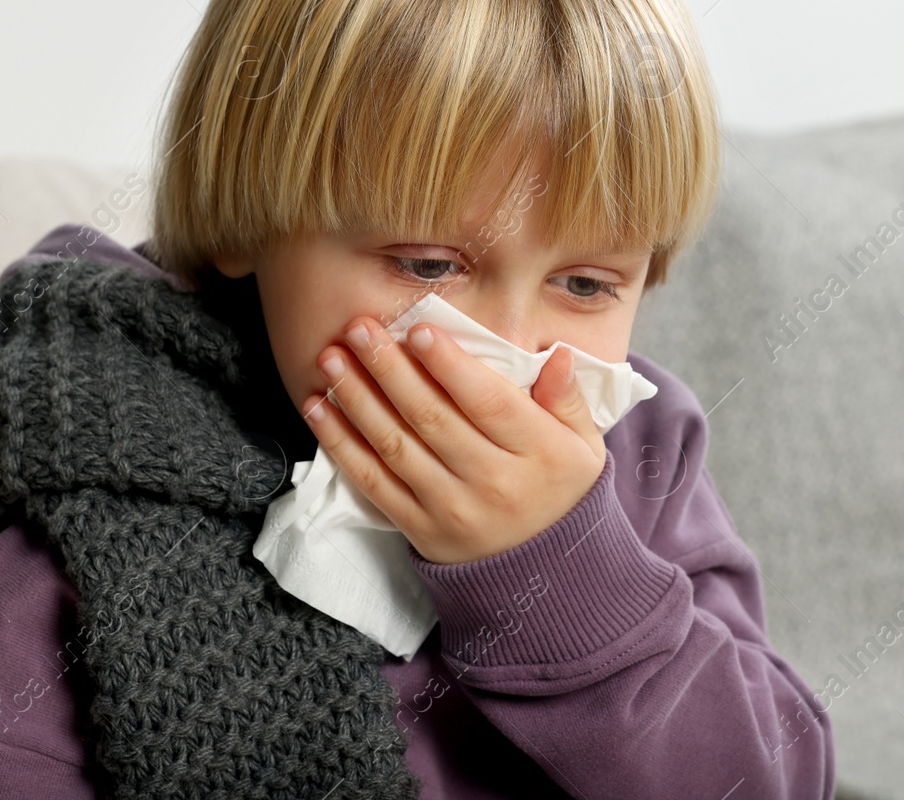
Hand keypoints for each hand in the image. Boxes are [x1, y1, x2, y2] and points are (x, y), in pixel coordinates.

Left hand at [302, 315, 606, 564]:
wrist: (546, 576)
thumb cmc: (561, 492)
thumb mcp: (583, 447)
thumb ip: (568, 399)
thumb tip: (559, 356)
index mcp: (539, 454)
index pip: (489, 402)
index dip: (450, 366)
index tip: (419, 330)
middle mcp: (492, 482)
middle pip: (432, 418)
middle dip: (390, 368)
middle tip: (360, 328)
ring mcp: (451, 508)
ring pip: (396, 446)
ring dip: (356, 398)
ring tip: (331, 360)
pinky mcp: (419, 528)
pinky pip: (372, 483)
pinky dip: (341, 444)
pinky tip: (319, 409)